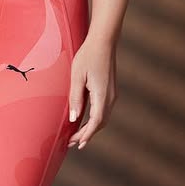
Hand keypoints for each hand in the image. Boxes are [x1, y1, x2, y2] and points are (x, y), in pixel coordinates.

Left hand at [67, 33, 117, 149]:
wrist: (103, 41)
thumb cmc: (87, 56)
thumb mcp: (77, 76)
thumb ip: (75, 98)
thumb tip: (74, 118)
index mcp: (102, 95)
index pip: (96, 122)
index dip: (86, 134)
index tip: (77, 143)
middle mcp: (110, 97)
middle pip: (100, 123)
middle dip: (87, 134)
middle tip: (72, 143)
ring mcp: (112, 93)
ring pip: (103, 117)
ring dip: (91, 128)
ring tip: (77, 135)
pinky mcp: (110, 90)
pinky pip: (103, 110)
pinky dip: (95, 119)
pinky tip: (85, 120)